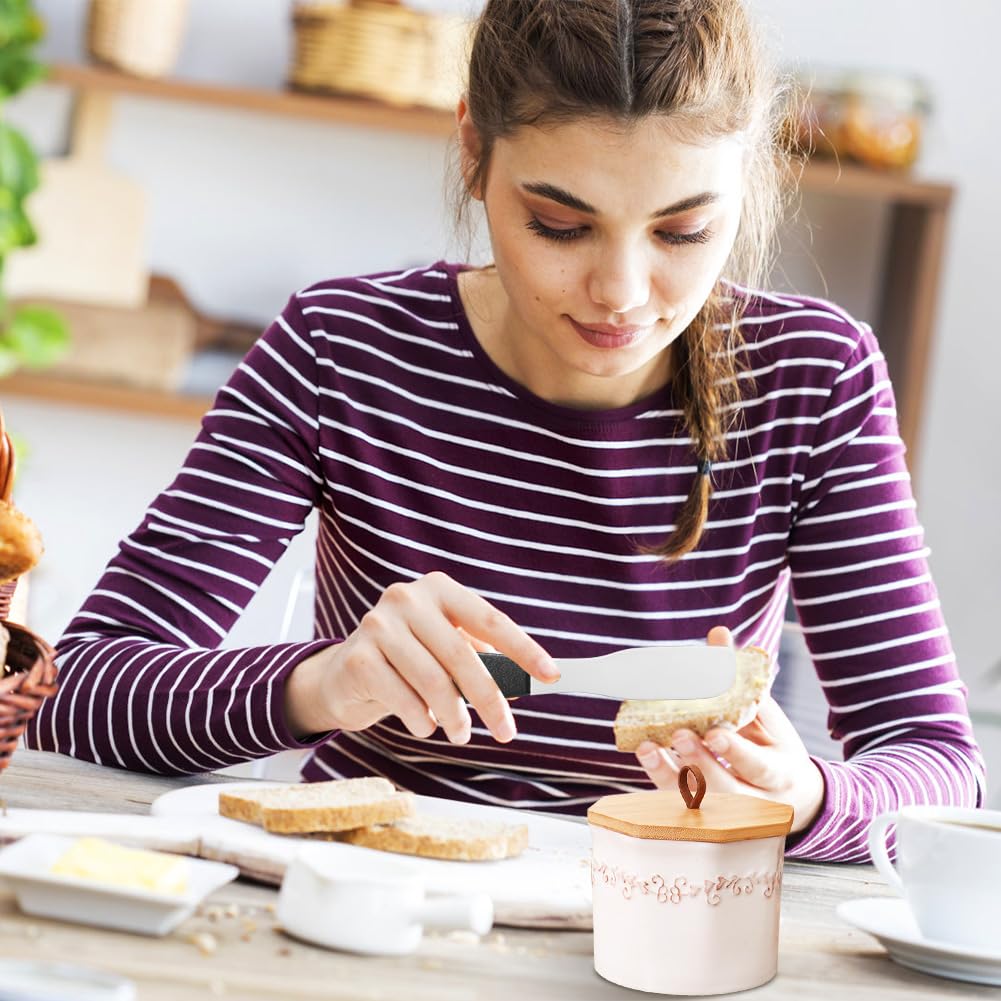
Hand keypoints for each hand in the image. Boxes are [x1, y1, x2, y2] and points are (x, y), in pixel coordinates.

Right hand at [284, 571, 558, 744]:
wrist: (344, 676)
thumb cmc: (409, 661)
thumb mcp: (447, 652)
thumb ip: (482, 660)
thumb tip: (524, 684)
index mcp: (439, 589)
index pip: (490, 619)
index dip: (523, 649)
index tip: (551, 676)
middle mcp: (408, 598)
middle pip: (462, 654)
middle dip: (489, 698)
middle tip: (506, 731)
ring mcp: (379, 624)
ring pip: (433, 680)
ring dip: (455, 716)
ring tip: (461, 733)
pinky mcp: (358, 657)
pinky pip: (403, 697)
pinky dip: (421, 720)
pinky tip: (425, 725)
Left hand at [634, 626, 824, 833]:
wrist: (794, 800)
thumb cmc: (774, 747)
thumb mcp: (768, 716)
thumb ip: (741, 681)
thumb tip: (718, 634)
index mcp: (781, 773)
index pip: (760, 767)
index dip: (736, 753)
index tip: (714, 734)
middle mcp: (758, 801)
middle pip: (728, 791)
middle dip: (701, 765)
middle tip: (678, 736)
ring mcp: (732, 816)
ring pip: (701, 805)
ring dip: (671, 777)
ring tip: (648, 749)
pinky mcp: (707, 819)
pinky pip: (681, 809)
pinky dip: (662, 784)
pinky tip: (647, 758)